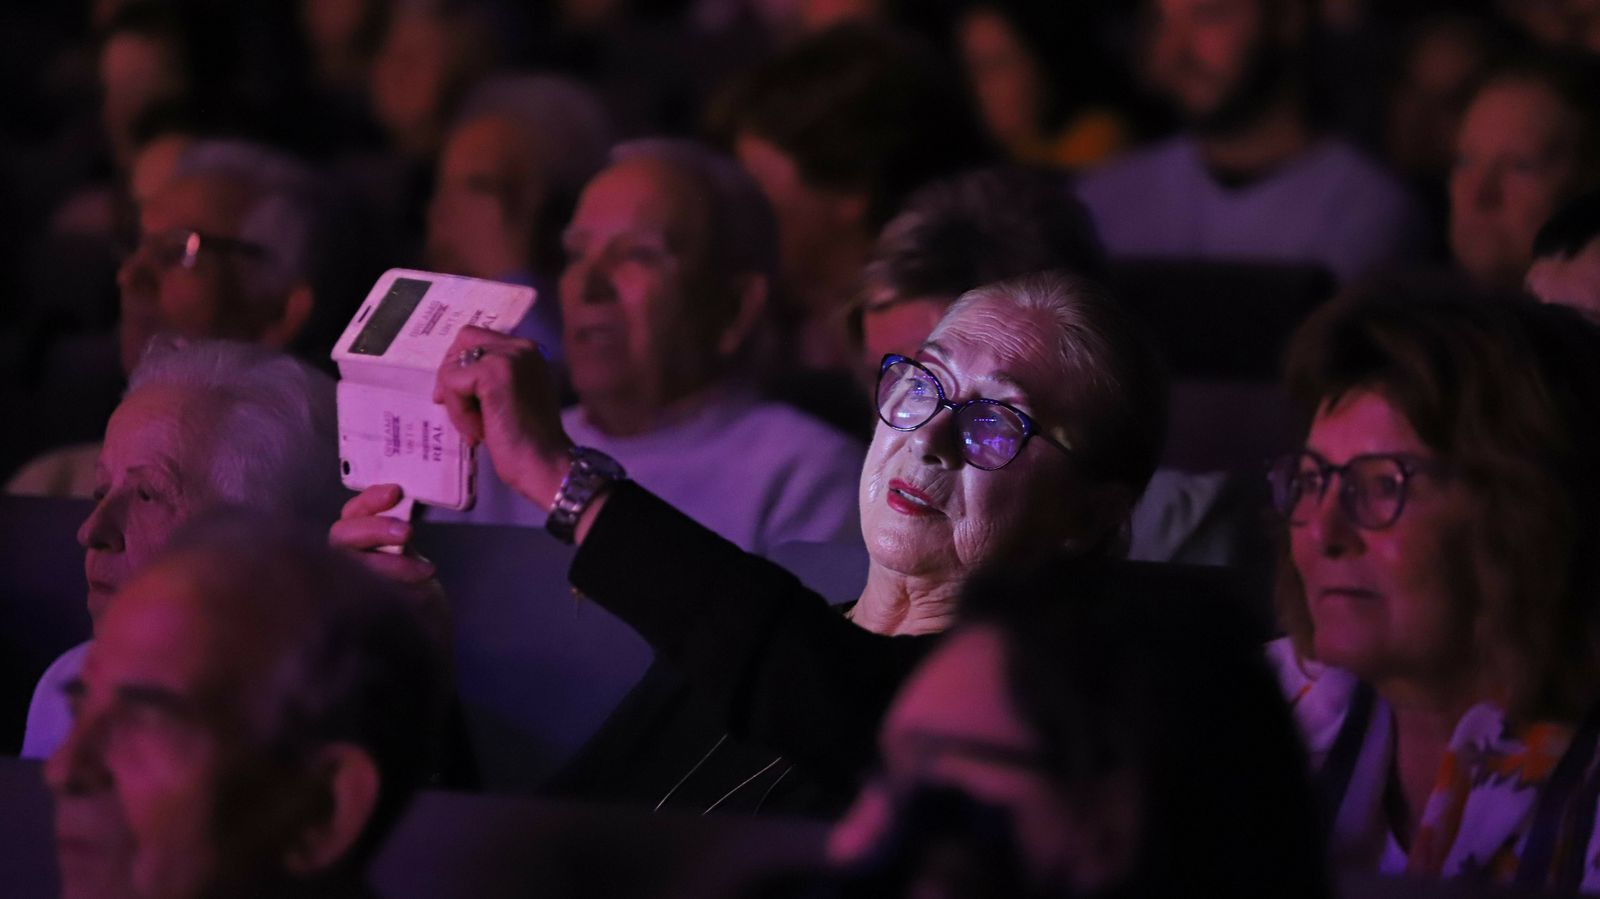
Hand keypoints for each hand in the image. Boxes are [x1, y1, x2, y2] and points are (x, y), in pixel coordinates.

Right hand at [329, 484, 452, 646]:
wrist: (428, 644)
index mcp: (358, 548)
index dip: (368, 501)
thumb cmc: (417, 598)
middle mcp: (343, 565)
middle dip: (373, 528)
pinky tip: (416, 594)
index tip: (395, 491)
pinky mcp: (348, 615)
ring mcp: (341, 589)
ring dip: (385, 563)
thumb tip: (401, 504)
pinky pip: (357, 595)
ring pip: (347, 563)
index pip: (350, 516)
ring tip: (424, 572)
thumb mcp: (411, 562)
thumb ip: (398, 537)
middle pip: (340, 536)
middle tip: (406, 533)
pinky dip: (389, 590)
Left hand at [435, 326, 572, 509]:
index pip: (477, 338)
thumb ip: (491, 378)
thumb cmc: (528, 442)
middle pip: (462, 343)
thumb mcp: (510, 397)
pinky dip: (458, 412)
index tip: (460, 399)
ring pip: (453, 366)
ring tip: (477, 429)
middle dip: (452, 381)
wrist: (546, 464)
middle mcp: (521, 347)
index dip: (461, 366)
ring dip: (456, 403)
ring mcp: (509, 357)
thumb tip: (451, 374)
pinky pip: (452, 383)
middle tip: (462, 416)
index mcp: (528, 351)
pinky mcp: (492, 373)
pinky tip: (478, 432)